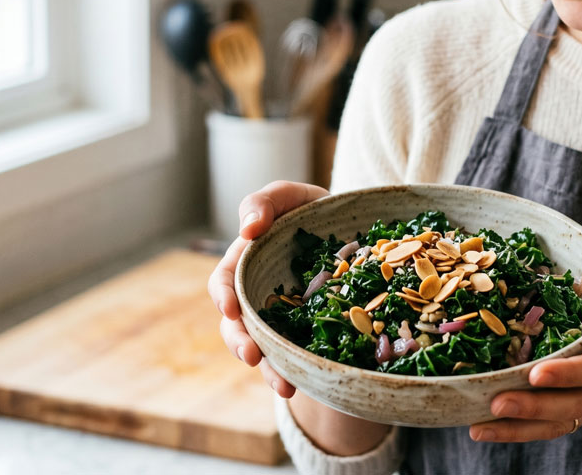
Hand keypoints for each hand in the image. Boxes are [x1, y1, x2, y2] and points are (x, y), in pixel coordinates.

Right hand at [207, 180, 328, 397]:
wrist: (358, 232)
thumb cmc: (316, 211)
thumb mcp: (292, 197)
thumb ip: (265, 202)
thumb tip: (248, 229)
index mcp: (248, 263)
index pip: (224, 281)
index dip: (223, 296)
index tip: (230, 308)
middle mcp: (259, 294)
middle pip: (238, 324)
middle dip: (241, 342)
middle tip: (253, 355)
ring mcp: (283, 318)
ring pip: (265, 348)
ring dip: (269, 368)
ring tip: (282, 385)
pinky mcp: (307, 334)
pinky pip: (298, 356)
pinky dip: (298, 372)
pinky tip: (304, 384)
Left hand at [470, 276, 581, 442]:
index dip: (569, 374)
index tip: (537, 374)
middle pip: (573, 404)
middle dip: (534, 407)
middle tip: (497, 403)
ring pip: (558, 422)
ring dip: (519, 429)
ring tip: (480, 427)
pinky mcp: (578, 411)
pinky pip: (550, 426)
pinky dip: (518, 432)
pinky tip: (483, 429)